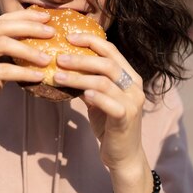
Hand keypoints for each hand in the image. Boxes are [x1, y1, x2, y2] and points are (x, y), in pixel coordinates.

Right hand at [0, 9, 54, 137]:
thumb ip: (6, 56)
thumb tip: (37, 46)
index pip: (0, 20)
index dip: (24, 16)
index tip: (46, 18)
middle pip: (2, 26)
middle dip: (30, 27)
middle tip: (52, 33)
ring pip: (2, 44)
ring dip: (29, 50)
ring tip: (47, 58)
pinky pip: (2, 70)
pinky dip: (23, 72)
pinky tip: (38, 76)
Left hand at [54, 32, 145, 170]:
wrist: (124, 155)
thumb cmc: (109, 125)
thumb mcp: (97, 100)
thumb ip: (87, 83)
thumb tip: (62, 66)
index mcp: (129, 76)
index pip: (111, 50)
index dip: (91, 41)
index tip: (68, 37)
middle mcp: (134, 86)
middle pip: (107, 63)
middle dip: (81, 58)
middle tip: (59, 57)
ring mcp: (133, 102)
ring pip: (104, 82)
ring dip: (79, 77)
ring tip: (58, 76)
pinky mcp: (127, 118)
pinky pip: (112, 104)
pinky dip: (96, 97)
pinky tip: (81, 94)